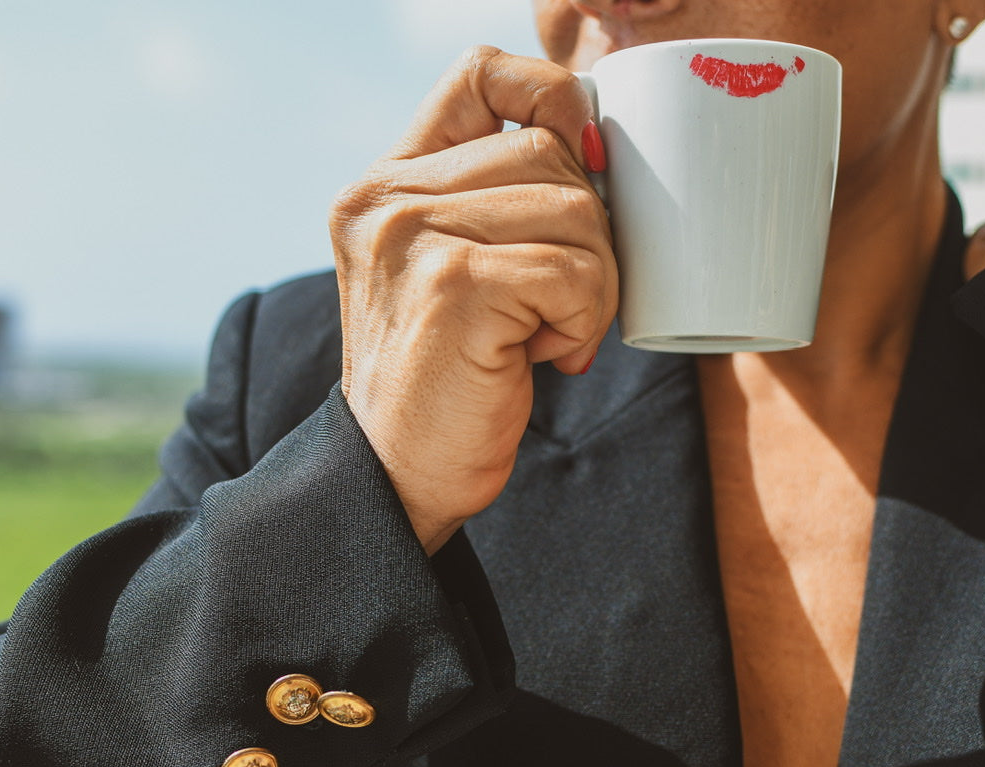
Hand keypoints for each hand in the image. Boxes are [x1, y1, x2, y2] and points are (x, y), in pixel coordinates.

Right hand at [329, 47, 616, 553]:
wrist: (399, 475)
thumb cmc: (449, 376)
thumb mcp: (455, 268)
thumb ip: (496, 199)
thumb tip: (598, 142)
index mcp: (387, 182)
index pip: (482, 72)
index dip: (553, 98)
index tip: (582, 164)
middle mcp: (386, 197)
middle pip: (549, 150)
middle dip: (587, 231)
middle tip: (561, 302)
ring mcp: (413, 236)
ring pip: (575, 209)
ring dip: (592, 285)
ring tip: (548, 333)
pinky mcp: (452, 285)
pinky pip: (575, 270)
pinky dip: (584, 321)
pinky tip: (545, 357)